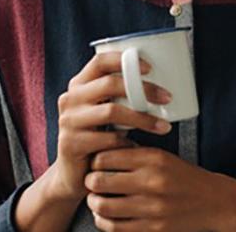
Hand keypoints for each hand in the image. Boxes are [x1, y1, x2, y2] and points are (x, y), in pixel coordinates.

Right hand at [50, 52, 173, 201]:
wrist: (74, 175)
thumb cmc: (98, 136)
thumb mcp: (104, 110)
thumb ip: (119, 96)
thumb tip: (159, 82)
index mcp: (79, 85)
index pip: (99, 61)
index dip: (123, 60)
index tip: (149, 68)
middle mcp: (70, 99)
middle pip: (109, 84)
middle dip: (142, 89)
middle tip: (166, 98)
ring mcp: (68, 121)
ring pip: (111, 111)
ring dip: (142, 119)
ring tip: (163, 127)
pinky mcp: (71, 144)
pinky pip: (108, 139)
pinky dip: (128, 143)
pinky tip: (139, 148)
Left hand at [84, 146, 235, 230]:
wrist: (213, 202)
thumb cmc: (184, 177)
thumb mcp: (163, 156)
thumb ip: (136, 154)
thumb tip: (104, 153)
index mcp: (153, 158)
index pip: (107, 156)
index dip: (95, 160)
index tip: (94, 162)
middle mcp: (151, 181)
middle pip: (100, 181)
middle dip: (90, 181)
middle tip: (90, 181)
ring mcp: (151, 208)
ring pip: (104, 206)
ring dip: (94, 203)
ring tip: (95, 199)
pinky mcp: (153, 229)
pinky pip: (116, 228)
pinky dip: (104, 222)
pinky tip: (104, 216)